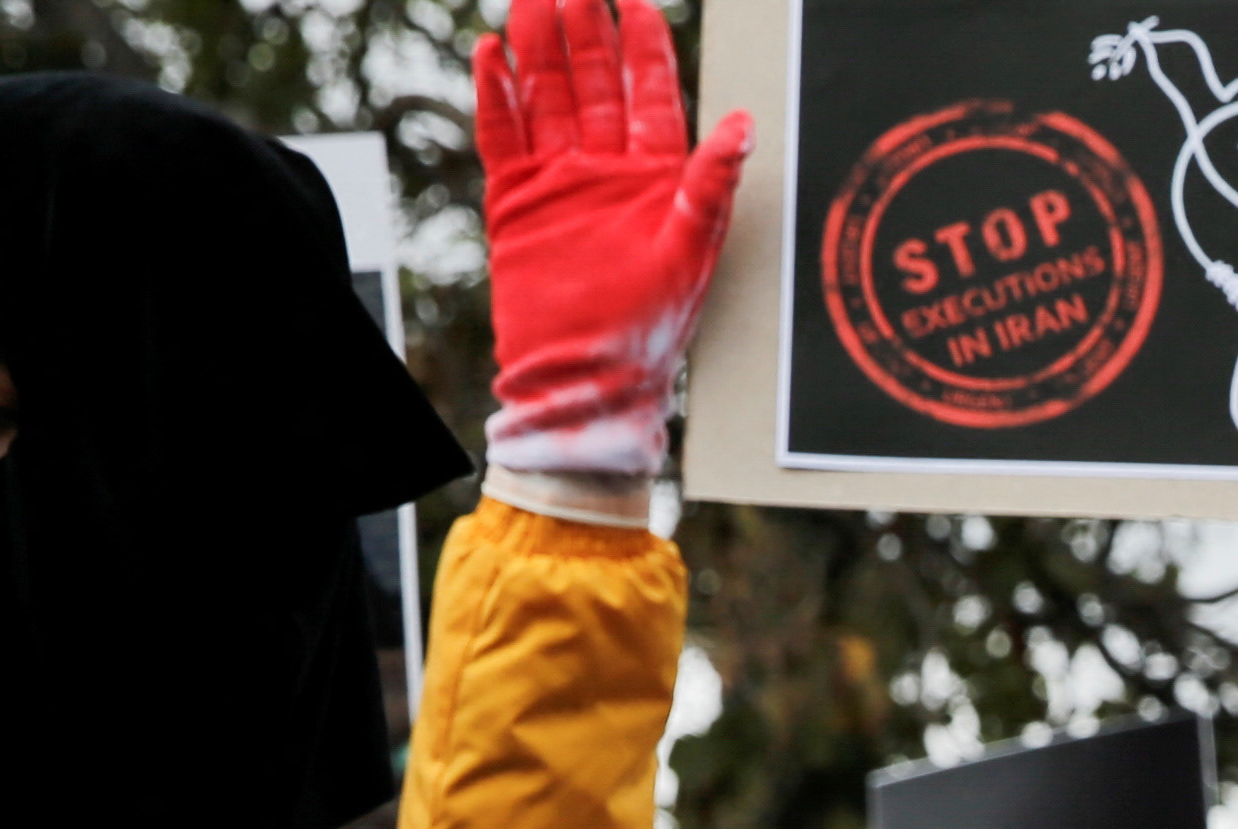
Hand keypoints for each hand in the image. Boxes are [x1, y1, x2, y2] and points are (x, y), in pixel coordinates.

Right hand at [476, 0, 751, 480]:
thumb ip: (712, 184)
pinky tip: (492, 53)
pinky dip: (498, 95)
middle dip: (585, 29)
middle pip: (594, 83)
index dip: (645, 45)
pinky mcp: (518, 201)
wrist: (587, 381)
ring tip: (531, 0)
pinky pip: (504, 135)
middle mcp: (608, 171)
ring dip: (540, 48)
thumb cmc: (648, 331)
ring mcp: (560, 182)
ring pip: (548, 97)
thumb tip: (745, 122)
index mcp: (657, 178)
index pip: (651, 95)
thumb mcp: (691, 252)